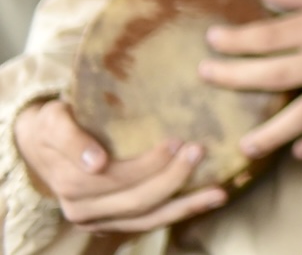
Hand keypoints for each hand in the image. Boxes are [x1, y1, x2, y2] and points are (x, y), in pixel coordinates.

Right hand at [12, 97, 227, 230]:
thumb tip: (96, 163)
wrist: (40, 145)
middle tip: (199, 150)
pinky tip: (208, 201)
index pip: (114, 178)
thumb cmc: (54, 124)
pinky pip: (149, 223)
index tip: (176, 141)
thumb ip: (70, 137)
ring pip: (146, 219)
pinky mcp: (113, 223)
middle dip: (172, 179)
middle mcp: (81, 209)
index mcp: (69, 182)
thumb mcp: (55, 120)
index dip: (147, 164)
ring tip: (218, 192)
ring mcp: (97, 221)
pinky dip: (179, 213)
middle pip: (134, 200)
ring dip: (184, 206)